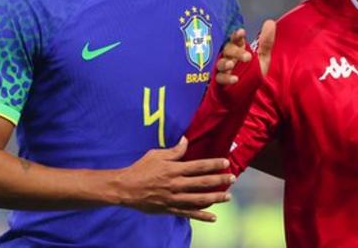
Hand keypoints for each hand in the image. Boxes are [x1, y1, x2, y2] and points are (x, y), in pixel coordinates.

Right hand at [116, 136, 235, 221]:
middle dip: (220, 180)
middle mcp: (176, 184)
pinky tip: (213, 217)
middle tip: (233, 179)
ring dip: (215, 198)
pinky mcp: (170, 209)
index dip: (214, 164)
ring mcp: (174, 198)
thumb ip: (174, 151)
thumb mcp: (156, 155)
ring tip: (228, 197)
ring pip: (199, 199)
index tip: (226, 163)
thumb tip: (186, 140)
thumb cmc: (140, 169)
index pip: (199, 166)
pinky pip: (188, 214)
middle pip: (203, 182)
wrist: (124, 188)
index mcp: (174, 169)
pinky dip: (201, 216)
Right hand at [215, 20, 275, 84]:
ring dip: (225, 63)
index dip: (237, 35)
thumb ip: (266, 42)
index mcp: (238, 48)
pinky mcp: (219, 81)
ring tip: (232, 65)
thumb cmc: (253, 73)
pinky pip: (219, 78)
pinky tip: (235, 79)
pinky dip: (226, 78)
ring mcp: (223, 69)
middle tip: (248, 57)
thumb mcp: (263, 58)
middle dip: (236, 52)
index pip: (235, 39)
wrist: (248, 93)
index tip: (242, 33)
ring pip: (220, 63)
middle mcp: (229, 56)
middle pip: (228, 49)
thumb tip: (270, 22)